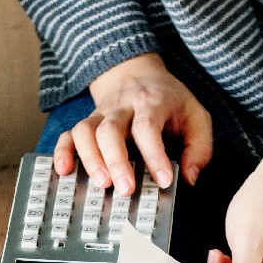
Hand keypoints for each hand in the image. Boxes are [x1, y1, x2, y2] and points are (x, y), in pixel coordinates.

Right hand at [56, 54, 212, 194]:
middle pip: (110, 130)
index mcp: (152, 103)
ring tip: (101, 183)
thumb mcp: (196, 117)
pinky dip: (62, 152)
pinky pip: (68, 134)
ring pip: (85, 131)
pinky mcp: (86, 123)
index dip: (154, 155)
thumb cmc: (169, 102)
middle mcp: (122, 107)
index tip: (163, 181)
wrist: (136, 73)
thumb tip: (189, 178)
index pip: (148, 128)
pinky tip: (64, 171)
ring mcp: (100, 114)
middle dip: (116, 161)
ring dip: (90, 159)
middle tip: (125, 189)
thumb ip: (199, 149)